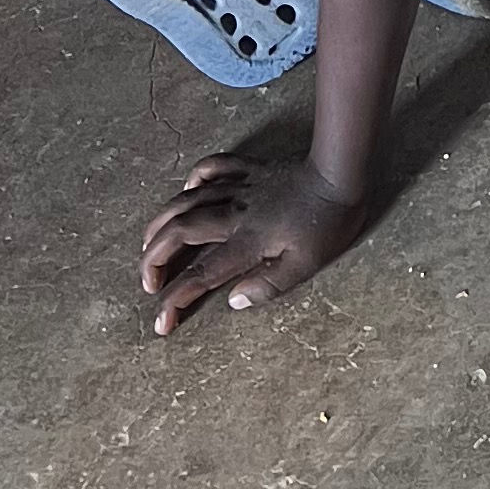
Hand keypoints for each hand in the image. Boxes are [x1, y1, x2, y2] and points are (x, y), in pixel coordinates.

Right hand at [142, 155, 369, 332]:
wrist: (342, 174)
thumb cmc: (329, 222)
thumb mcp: (307, 265)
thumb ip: (268, 286)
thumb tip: (232, 300)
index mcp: (247, 242)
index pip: (201, 276)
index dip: (176, 300)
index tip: (161, 322)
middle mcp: (235, 214)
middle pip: (179, 232)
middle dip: (153, 258)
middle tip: (147, 282)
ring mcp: (241, 188)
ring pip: (186, 199)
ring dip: (160, 222)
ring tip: (147, 243)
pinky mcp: (252, 169)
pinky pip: (214, 166)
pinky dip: (194, 176)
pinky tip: (186, 188)